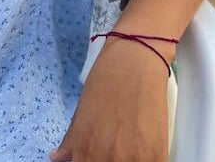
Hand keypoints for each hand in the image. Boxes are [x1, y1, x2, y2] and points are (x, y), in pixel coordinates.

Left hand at [48, 37, 171, 161]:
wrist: (133, 62)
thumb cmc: (105, 81)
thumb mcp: (81, 112)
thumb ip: (71, 141)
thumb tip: (58, 157)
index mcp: (84, 152)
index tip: (94, 157)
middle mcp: (106, 160)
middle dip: (107, 161)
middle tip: (113, 147)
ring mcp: (132, 161)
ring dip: (128, 159)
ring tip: (129, 145)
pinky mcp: (157, 156)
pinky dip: (147, 159)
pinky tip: (144, 148)